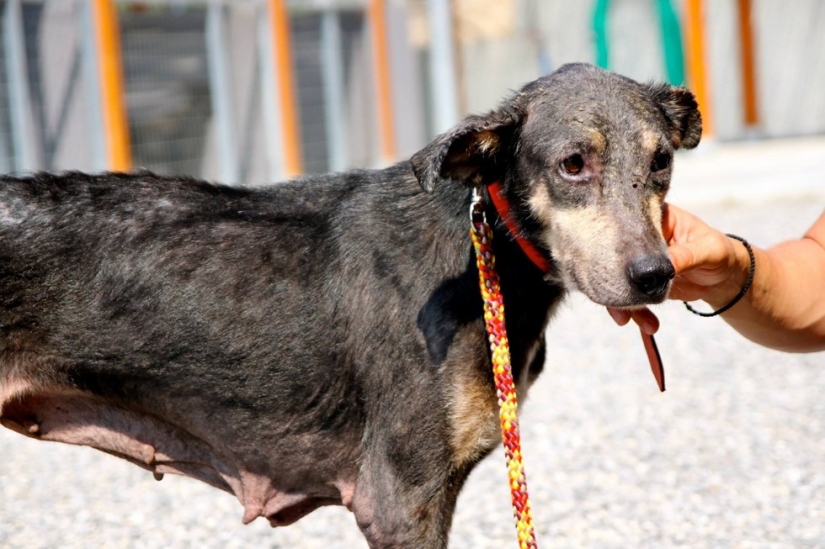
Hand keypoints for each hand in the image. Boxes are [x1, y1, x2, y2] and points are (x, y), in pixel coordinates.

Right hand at [607, 203, 742, 331]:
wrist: (725, 278)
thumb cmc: (719, 252)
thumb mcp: (708, 249)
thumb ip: (685, 255)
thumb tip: (662, 266)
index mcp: (653, 218)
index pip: (627, 226)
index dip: (616, 242)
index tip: (615, 263)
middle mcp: (639, 239)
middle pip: (615, 257)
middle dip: (615, 281)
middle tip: (620, 304)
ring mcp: (638, 263)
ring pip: (619, 281)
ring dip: (625, 304)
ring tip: (640, 322)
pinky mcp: (640, 283)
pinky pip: (629, 297)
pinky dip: (636, 313)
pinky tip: (649, 324)